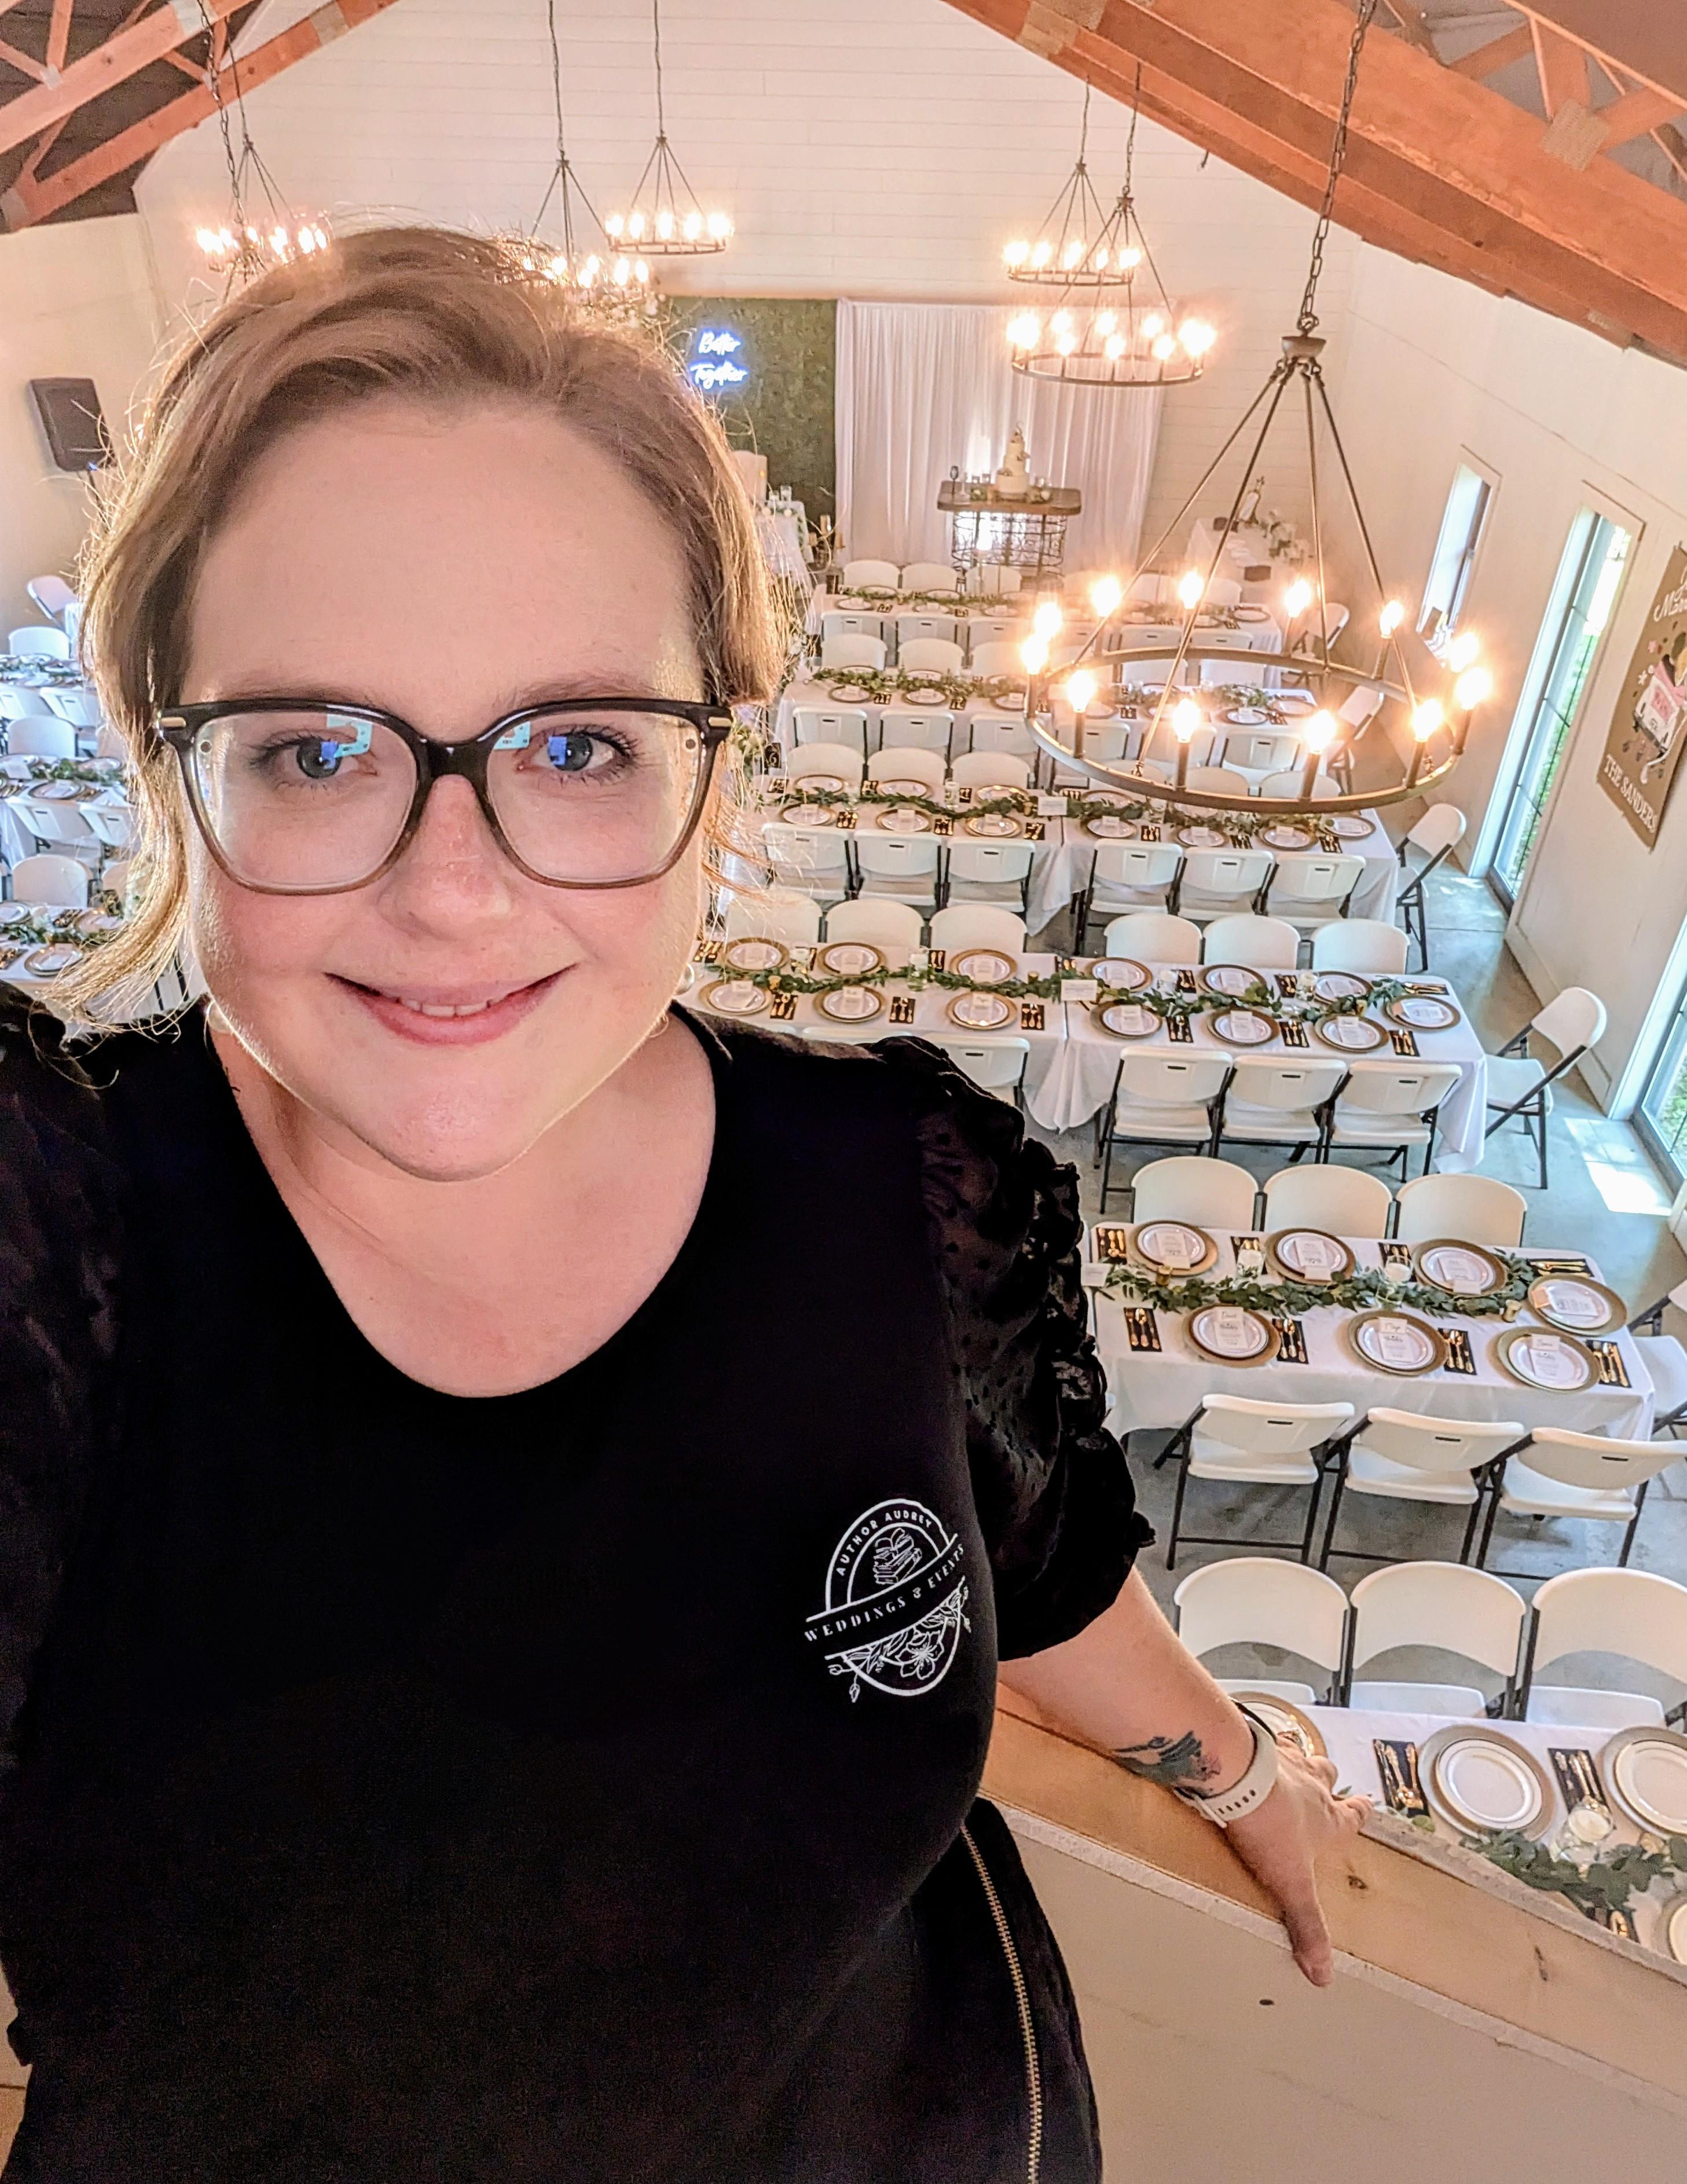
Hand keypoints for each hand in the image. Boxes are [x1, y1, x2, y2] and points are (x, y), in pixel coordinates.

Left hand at [1224, 1741, 1370, 1986]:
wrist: (1238, 1779)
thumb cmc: (1270, 1828)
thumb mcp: (1291, 1886)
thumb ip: (1306, 1928)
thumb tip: (1324, 1975)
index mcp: (1326, 1818)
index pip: (1352, 1816)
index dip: (1359, 1812)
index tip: (1365, 1806)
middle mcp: (1311, 1783)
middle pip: (1329, 1775)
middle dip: (1329, 1779)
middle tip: (1325, 1781)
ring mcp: (1283, 1758)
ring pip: (1300, 1751)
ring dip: (1298, 1756)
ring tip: (1290, 1760)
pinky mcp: (1254, 1743)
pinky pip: (1260, 1738)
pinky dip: (1258, 1742)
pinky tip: (1247, 1745)